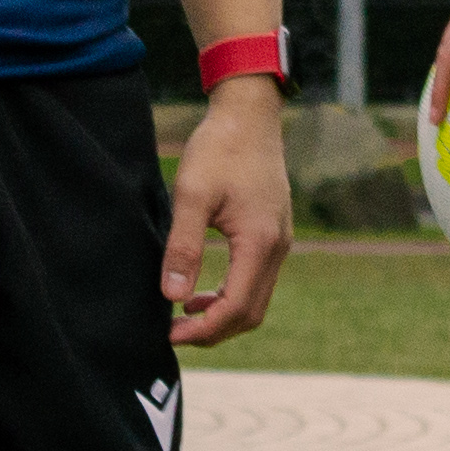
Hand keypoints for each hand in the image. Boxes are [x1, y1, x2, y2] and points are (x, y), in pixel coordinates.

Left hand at [165, 83, 293, 346]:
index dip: (204, 329)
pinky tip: (200, 291)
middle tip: (173, 334)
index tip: (170, 335)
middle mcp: (277, 248)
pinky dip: (230, 295)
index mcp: (259, 242)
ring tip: (182, 316)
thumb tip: (172, 297)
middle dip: (213, 330)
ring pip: (255, 300)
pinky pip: (256, 280)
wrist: (248, 115)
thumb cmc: (219, 148)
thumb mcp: (191, 195)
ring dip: (222, 314)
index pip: (236, 307)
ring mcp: (279, 242)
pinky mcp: (273, 235)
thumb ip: (183, 247)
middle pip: (250, 313)